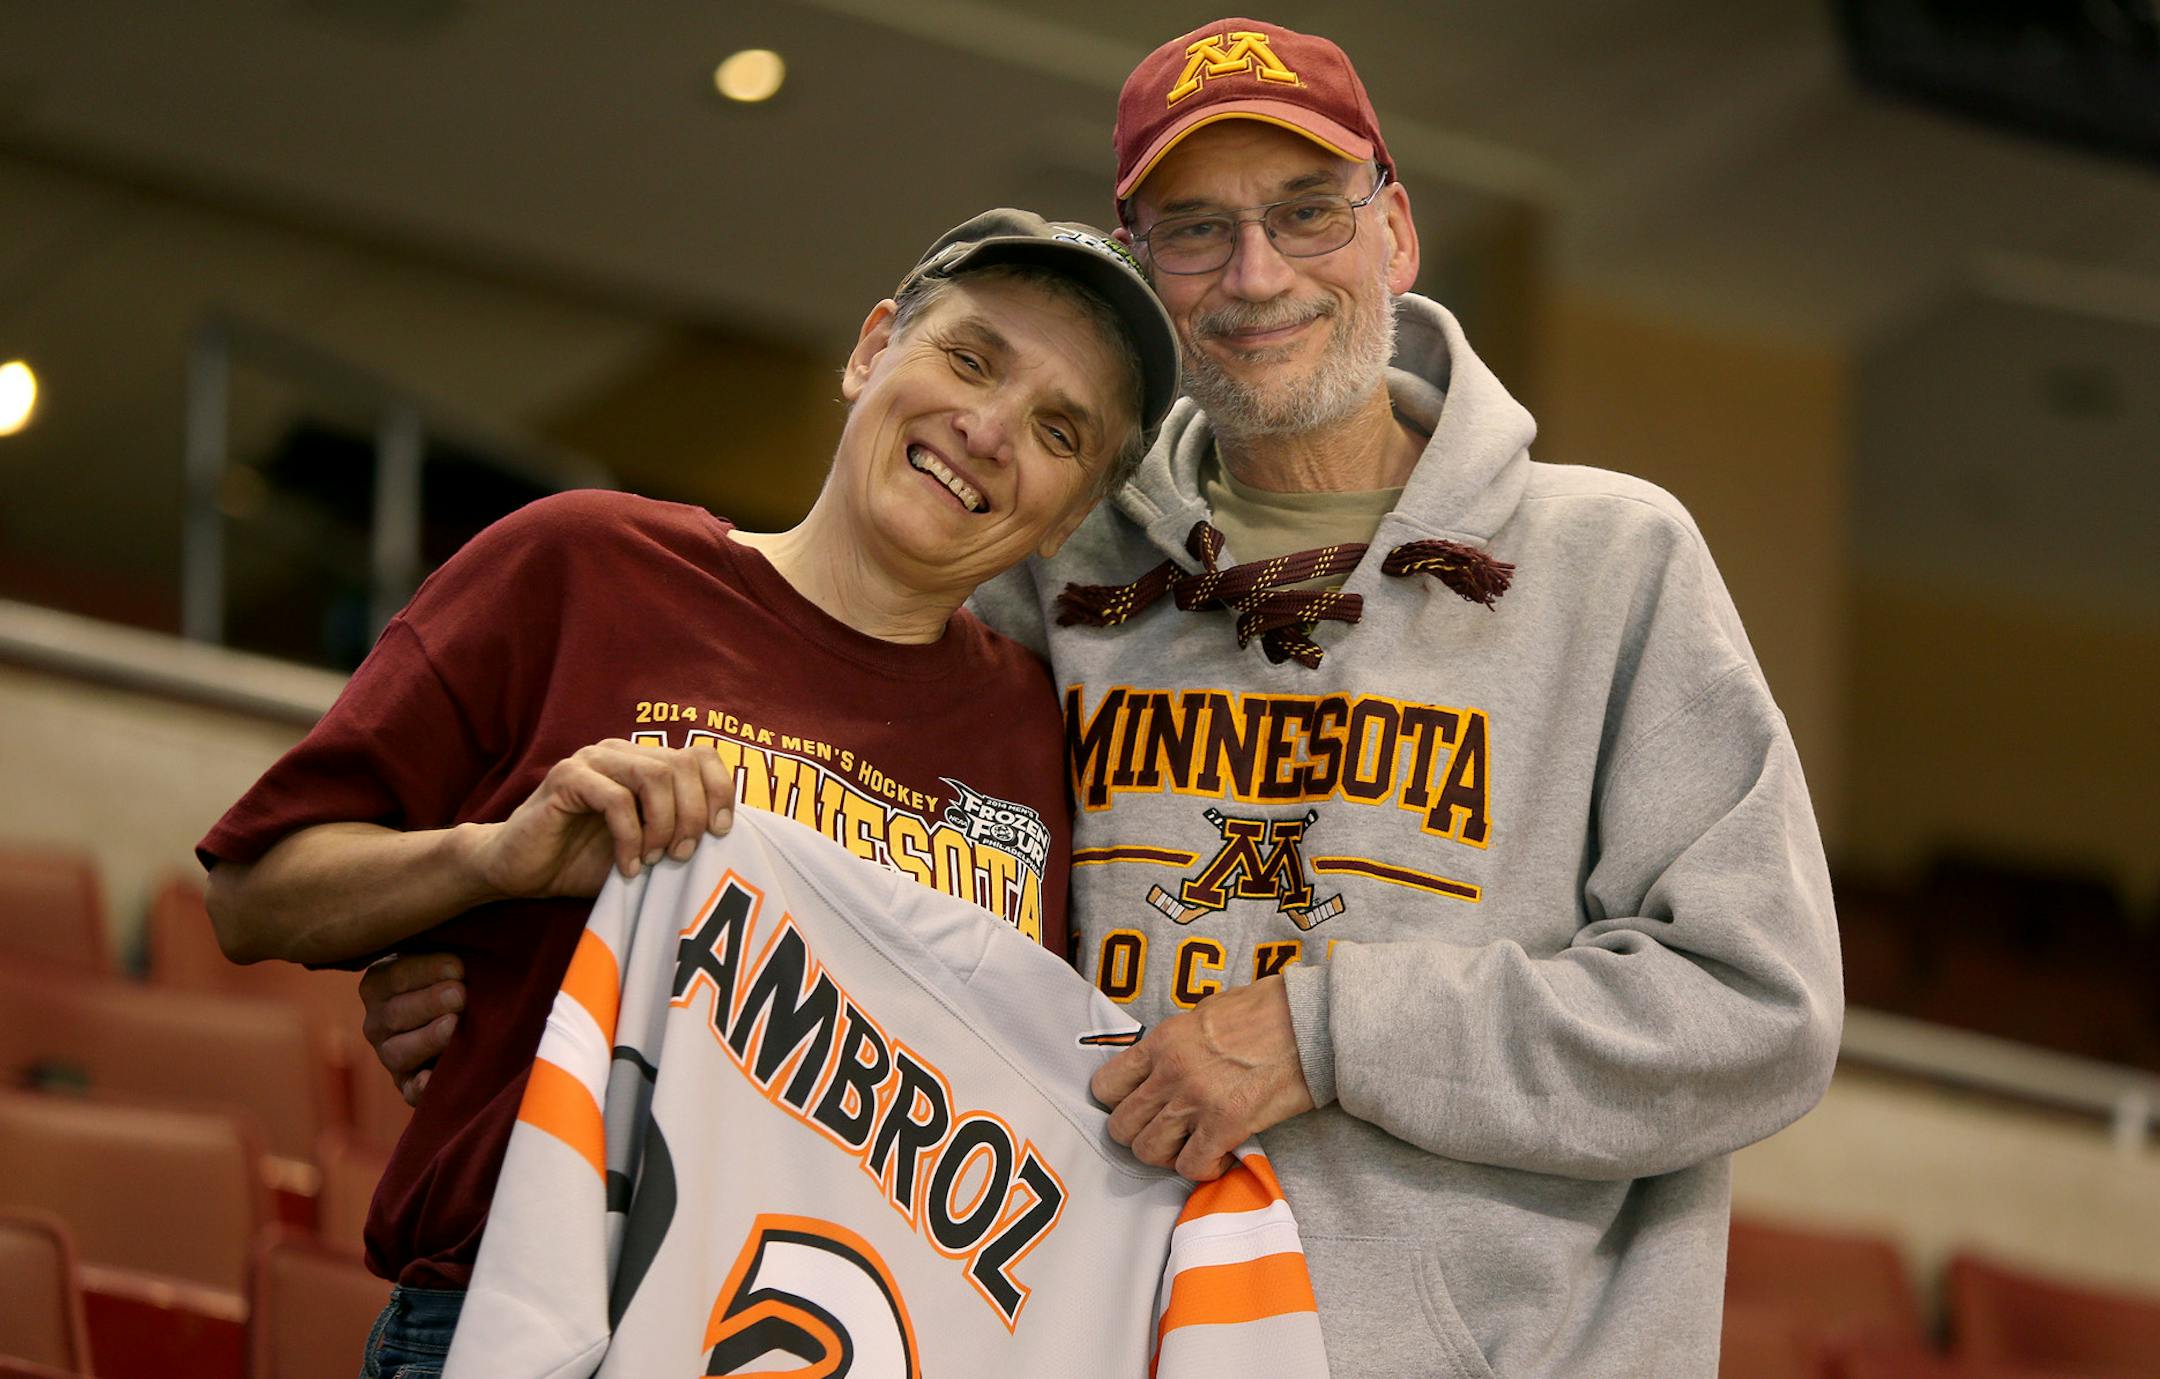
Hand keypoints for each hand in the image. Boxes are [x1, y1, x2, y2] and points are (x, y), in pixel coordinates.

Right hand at [359, 952, 465, 1105]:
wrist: (458, 1012)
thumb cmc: (452, 975)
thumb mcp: (442, 955)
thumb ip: (446, 948)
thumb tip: (463, 951)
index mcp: (380, 982)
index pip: (396, 975)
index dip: (426, 970)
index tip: (458, 967)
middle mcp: (377, 1021)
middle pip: (396, 1014)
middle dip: (430, 1003)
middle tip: (459, 994)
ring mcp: (389, 1054)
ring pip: (399, 1052)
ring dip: (427, 1039)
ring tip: (454, 1025)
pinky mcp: (406, 1083)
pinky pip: (408, 1090)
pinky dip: (419, 1087)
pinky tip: (431, 1078)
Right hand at [466, 739, 736, 900]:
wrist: (520, 870)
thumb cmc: (585, 860)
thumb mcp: (647, 848)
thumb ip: (680, 833)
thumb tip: (732, 838)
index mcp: (645, 761)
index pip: (702, 756)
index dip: (720, 791)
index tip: (721, 833)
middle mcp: (622, 752)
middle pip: (682, 766)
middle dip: (693, 815)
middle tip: (681, 856)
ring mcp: (592, 760)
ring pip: (653, 776)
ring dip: (664, 824)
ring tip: (656, 860)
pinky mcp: (566, 778)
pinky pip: (616, 799)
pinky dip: (630, 838)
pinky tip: (628, 867)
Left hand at [1089, 975, 1314, 1180]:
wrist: (1311, 1020)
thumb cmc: (1266, 1010)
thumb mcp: (1206, 1012)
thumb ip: (1177, 1042)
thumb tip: (1163, 1064)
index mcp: (1162, 1041)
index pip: (1105, 1086)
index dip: (1119, 1104)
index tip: (1141, 1107)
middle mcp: (1170, 1071)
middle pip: (1121, 1127)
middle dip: (1141, 1135)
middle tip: (1168, 1133)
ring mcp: (1196, 1099)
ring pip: (1149, 1151)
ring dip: (1169, 1155)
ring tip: (1193, 1145)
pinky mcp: (1227, 1124)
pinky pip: (1191, 1166)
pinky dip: (1204, 1168)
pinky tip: (1221, 1154)